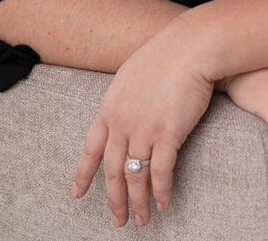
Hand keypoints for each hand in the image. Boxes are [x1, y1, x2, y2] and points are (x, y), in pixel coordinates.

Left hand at [71, 16, 213, 227]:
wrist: (190, 46)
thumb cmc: (167, 54)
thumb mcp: (132, 74)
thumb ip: (124, 98)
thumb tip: (125, 112)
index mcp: (110, 107)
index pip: (91, 148)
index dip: (83, 174)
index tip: (76, 194)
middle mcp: (122, 122)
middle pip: (112, 170)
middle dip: (114, 199)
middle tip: (118, 220)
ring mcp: (143, 128)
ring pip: (135, 176)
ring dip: (138, 202)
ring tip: (141, 220)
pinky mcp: (168, 133)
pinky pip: (160, 173)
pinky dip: (160, 192)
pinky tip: (163, 204)